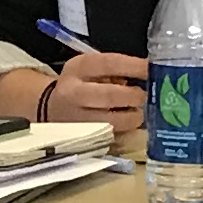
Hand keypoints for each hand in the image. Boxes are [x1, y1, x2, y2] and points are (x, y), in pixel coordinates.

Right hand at [19, 49, 145, 127]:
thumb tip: (147, 75)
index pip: (109, 63)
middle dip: (132, 96)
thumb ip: (115, 70)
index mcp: (77, 69)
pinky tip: (125, 124)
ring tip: (136, 112)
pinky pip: (111, 136)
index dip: (133, 66)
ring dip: (131, 118)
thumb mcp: (90, 69)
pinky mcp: (81, 139)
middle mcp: (73, 93)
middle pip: (109, 95)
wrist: (51, 108)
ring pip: (111, 122)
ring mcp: (75, 119)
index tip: (151, 69)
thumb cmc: (80, 85)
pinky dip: (123, 131)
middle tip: (143, 96)